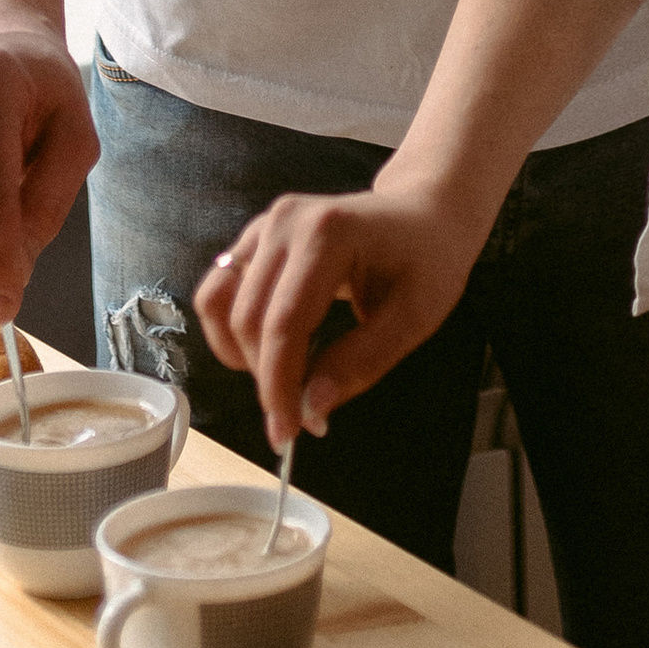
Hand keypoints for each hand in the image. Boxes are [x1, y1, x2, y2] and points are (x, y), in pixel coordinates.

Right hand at [197, 187, 474, 454]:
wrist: (426, 213)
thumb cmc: (429, 260)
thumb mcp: (415, 317)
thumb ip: (362, 361)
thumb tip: (312, 407)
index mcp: (329, 233)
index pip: (285, 322)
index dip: (279, 385)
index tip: (287, 434)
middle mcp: (287, 221)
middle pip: (249, 318)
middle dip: (266, 378)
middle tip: (299, 414)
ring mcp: (266, 225)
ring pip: (222, 305)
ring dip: (242, 355)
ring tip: (286, 378)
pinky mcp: (256, 236)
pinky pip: (219, 290)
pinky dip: (232, 330)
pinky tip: (267, 351)